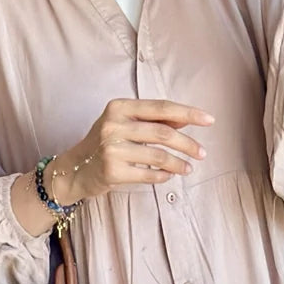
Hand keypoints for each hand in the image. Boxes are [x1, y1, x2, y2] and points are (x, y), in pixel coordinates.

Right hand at [52, 99, 214, 203]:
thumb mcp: (125, 124)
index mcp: (119, 107)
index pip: (161, 107)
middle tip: (202, 152)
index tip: (209, 120)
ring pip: (158, 155)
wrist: (75, 169)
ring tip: (188, 168)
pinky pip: (148, 174)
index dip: (188, 113)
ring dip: (178, 163)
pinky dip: (163, 176)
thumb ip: (154, 120)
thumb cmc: (105, 143)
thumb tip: (187, 118)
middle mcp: (113, 124)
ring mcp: (111, 148)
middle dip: (187, 143)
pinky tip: (168, 176)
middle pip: (162, 132)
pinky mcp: (112, 170)